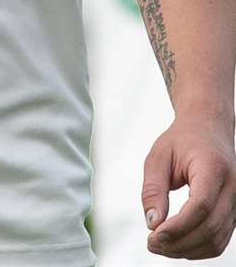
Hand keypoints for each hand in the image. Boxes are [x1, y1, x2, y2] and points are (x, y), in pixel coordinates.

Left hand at [143, 111, 235, 257]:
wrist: (208, 129)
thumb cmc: (180, 141)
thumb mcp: (159, 157)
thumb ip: (153, 189)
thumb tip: (152, 224)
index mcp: (214, 169)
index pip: (201, 206)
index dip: (178, 226)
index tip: (153, 234)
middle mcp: (233, 188)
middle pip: (210, 227)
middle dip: (179, 242)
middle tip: (151, 244)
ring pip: (217, 239)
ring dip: (187, 250)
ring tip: (159, 246)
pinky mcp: (234, 214)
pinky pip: (220, 239)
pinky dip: (198, 248)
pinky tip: (175, 244)